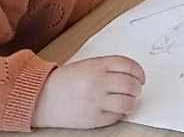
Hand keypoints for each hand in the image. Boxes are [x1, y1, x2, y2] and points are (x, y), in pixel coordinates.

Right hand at [30, 55, 145, 128]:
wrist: (43, 98)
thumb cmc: (64, 81)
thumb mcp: (87, 65)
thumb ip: (108, 67)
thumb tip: (131, 74)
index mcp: (97, 66)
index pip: (129, 66)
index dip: (139, 72)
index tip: (141, 78)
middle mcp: (98, 82)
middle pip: (131, 85)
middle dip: (137, 89)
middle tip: (135, 91)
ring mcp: (96, 101)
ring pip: (128, 103)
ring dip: (132, 103)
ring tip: (128, 102)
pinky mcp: (93, 118)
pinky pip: (116, 117)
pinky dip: (118, 114)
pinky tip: (114, 110)